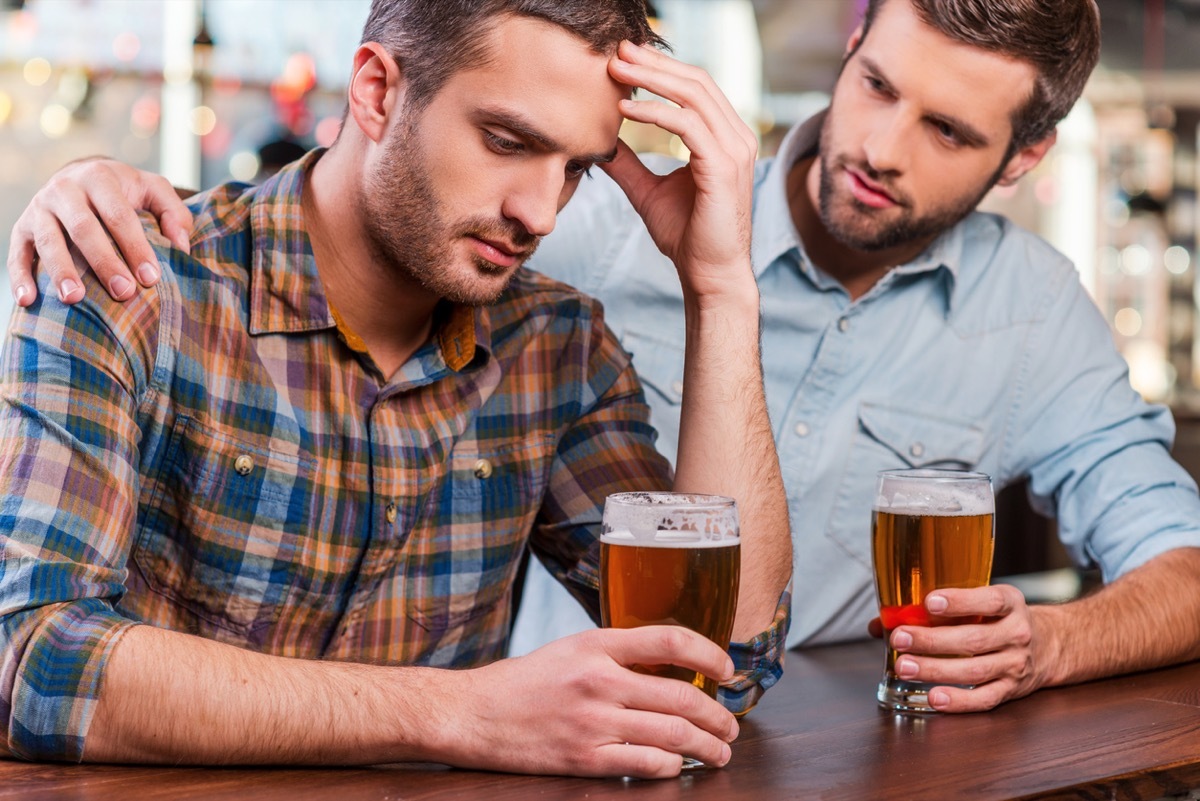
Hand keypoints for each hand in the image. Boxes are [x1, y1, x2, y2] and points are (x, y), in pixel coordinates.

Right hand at [7, 158, 192, 305]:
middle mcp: (65, 190)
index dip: (135, 246)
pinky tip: (27, 301)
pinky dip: (20, 277)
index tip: (151, 278)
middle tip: (123, 292)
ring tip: (75, 299)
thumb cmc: (124, 190)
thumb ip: (173, 212)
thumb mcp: (152, 189)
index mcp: (99, 178)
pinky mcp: (22, 228)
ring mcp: (39, 208)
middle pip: (83, 228)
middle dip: (103, 261)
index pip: (118, 214)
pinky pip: (16, 253)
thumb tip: (181, 247)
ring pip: (48, 241)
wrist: (79, 174)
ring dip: (60, 271)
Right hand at [445, 626, 738, 777]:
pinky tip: (678, 767)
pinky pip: (647, 764)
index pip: (671, 639)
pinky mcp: (585, 757)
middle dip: (718, 717)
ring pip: (673, 733)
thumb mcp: (570, 649)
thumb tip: (669, 667)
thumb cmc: (522, 683)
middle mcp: (599, 679)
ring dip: (707, 747)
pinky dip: (672, 767)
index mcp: (597, 644)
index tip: (728, 670)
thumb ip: (615, 654)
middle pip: (683, 695)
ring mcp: (594, 721)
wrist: (472, 714)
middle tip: (729, 727)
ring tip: (719, 753)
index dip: (710, 653)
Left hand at [601, 42, 756, 301]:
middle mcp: (737, 138)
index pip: (695, 88)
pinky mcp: (723, 168)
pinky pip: (687, 126)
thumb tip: (602, 143)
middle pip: (696, 81)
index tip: (624, 59)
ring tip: (616, 71)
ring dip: (651, 79)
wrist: (708, 275)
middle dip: (654, 63)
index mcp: (725, 138)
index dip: (661, 68)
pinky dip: (654, 112)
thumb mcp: (649, 191)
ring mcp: (734, 151)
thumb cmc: (687, 236)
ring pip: (693, 95)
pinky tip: (624, 109)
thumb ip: (630, 164)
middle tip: (617, 51)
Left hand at [867, 585, 1050, 711]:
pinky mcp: (1011, 690)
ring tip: (904, 667)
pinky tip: (934, 697)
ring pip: (974, 671)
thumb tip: (881, 622)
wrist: (1050, 645)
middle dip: (932, 641)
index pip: (988, 601)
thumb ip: (934, 609)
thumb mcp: (980, 602)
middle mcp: (1016, 634)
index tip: (929, 601)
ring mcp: (1015, 665)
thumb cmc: (999, 619)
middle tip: (899, 638)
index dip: (959, 602)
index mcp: (1009, 603)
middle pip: (973, 640)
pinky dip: (959, 701)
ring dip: (936, 670)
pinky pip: (984, 699)